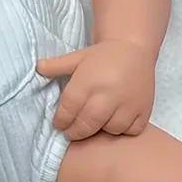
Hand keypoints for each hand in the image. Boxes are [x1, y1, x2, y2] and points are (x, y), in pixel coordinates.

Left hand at [36, 40, 155, 140]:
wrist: (133, 48)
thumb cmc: (102, 56)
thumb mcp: (77, 58)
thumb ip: (56, 66)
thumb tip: (37, 68)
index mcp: (88, 81)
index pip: (69, 109)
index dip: (61, 120)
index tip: (58, 125)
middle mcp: (108, 94)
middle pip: (87, 124)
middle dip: (75, 132)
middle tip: (70, 133)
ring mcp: (128, 103)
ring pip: (110, 130)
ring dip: (101, 130)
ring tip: (94, 125)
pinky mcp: (144, 109)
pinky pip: (132, 130)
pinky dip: (123, 130)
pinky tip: (116, 122)